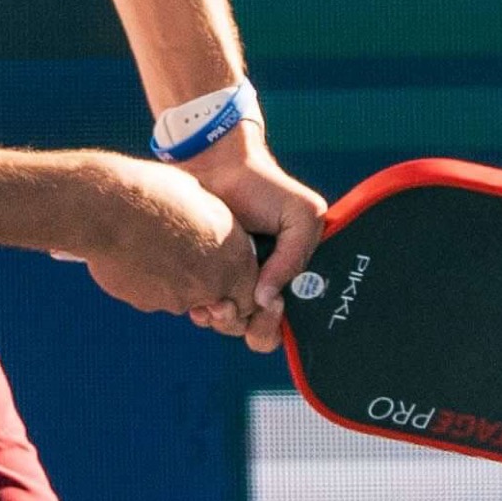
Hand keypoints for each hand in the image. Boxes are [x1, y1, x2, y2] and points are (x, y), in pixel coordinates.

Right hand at [66, 152, 262, 331]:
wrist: (107, 207)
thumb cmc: (157, 193)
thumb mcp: (204, 203)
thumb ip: (220, 231)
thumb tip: (220, 237)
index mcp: (234, 259)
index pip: (248, 295)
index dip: (233, 284)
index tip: (216, 268)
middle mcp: (210, 286)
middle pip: (214, 301)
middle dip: (202, 288)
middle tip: (181, 258)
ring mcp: (176, 299)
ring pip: (180, 299)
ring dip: (171, 283)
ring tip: (151, 248)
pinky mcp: (145, 303)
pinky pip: (150, 297)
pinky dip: (146, 282)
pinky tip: (132, 254)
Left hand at [182, 130, 325, 352]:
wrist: (217, 167)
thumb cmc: (265, 188)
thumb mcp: (301, 216)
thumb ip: (294, 259)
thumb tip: (265, 300)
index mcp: (293, 276)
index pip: (294, 322)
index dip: (280, 324)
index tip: (271, 304)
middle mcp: (265, 285)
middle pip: (260, 333)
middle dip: (252, 329)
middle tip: (240, 306)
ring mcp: (234, 285)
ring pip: (232, 327)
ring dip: (225, 323)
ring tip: (216, 304)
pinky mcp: (204, 280)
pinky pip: (206, 313)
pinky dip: (204, 314)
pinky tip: (200, 303)